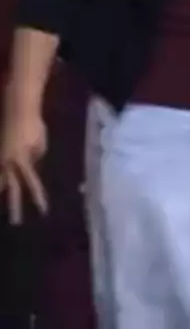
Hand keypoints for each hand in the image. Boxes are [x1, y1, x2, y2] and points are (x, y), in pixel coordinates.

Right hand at [0, 96, 47, 223]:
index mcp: (22, 161)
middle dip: (13, 206)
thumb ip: (36, 157)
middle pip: (11, 189)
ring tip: (2, 204)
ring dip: (1, 192)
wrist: (17, 108)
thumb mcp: (40, 142)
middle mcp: (8, 163)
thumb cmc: (33, 124)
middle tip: (15, 223)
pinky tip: (0, 187)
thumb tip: (30, 167)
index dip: (38, 197)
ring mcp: (0, 158)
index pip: (32, 183)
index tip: (43, 211)